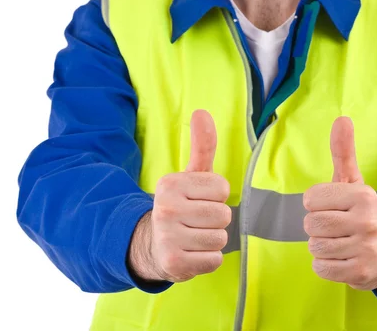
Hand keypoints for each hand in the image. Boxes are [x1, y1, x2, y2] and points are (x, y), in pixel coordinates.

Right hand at [129, 110, 231, 282]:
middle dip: (216, 220)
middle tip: (196, 221)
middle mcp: (165, 209)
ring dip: (212, 240)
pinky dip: (208, 260)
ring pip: (220, 239)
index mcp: (170, 184)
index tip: (199, 200)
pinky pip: (215, 260)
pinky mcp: (173, 264)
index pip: (222, 189)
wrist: (152, 246)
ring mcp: (167, 238)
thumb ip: (202, 146)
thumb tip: (202, 112)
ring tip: (194, 237)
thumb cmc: (182, 206)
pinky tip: (191, 253)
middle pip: (223, 214)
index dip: (217, 196)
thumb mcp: (191, 176)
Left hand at [303, 117, 376, 289]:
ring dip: (322, 246)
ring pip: (315, 246)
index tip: (332, 207)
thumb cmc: (361, 213)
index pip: (311, 199)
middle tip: (336, 227)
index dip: (316, 204)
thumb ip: (343, 152)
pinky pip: (321, 268)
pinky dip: (325, 265)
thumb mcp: (353, 182)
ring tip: (340, 242)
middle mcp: (367, 222)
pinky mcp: (361, 273)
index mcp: (363, 196)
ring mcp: (365, 249)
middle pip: (311, 224)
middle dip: (317, 226)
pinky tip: (342, 257)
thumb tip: (342, 119)